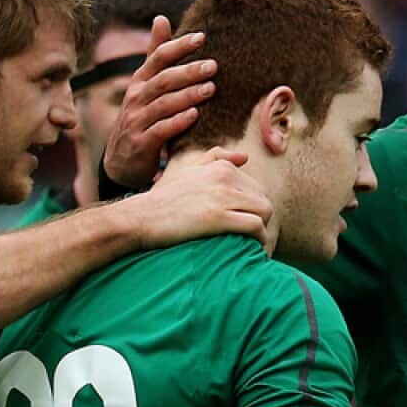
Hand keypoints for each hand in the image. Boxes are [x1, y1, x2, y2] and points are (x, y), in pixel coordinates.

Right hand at [102, 16, 218, 188]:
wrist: (121, 161)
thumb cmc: (141, 118)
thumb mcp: (145, 86)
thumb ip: (155, 55)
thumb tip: (161, 18)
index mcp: (140, 81)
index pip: (158, 57)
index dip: (179, 46)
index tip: (202, 37)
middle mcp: (136, 98)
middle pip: (163, 80)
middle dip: (188, 71)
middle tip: (213, 66)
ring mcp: (137, 121)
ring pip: (163, 104)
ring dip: (187, 95)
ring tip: (211, 89)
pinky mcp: (142, 143)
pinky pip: (160, 130)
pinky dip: (177, 122)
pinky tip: (195, 115)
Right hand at [117, 147, 274, 253]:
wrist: (141, 217)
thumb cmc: (162, 198)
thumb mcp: (186, 170)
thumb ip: (215, 158)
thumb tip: (245, 157)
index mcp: (220, 167)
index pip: (256, 187)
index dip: (253, 209)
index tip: (245, 224)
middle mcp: (224, 177)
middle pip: (263, 199)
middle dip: (261, 219)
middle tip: (252, 237)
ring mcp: (222, 197)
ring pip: (264, 211)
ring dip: (263, 230)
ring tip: (253, 244)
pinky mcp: (219, 218)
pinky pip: (255, 226)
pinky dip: (259, 239)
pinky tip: (252, 249)